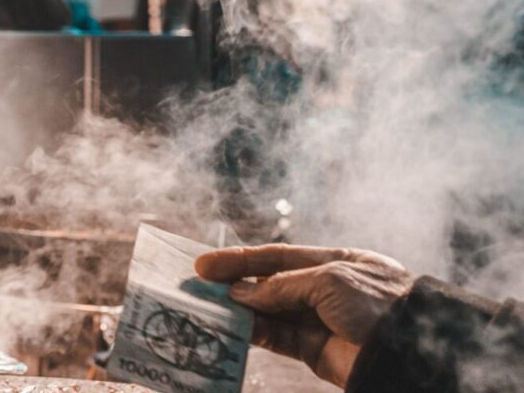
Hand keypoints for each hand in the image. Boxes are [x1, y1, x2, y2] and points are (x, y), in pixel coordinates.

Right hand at [195, 245, 415, 386]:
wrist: (409, 353)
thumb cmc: (377, 304)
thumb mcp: (328, 281)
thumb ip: (281, 285)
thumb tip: (241, 292)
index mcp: (337, 261)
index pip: (280, 256)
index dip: (242, 258)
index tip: (206, 263)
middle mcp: (326, 288)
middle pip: (270, 282)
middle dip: (235, 283)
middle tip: (199, 285)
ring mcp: (319, 320)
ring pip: (268, 311)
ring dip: (238, 308)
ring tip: (208, 305)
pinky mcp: (313, 350)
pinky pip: (276, 337)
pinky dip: (252, 331)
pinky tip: (231, 325)